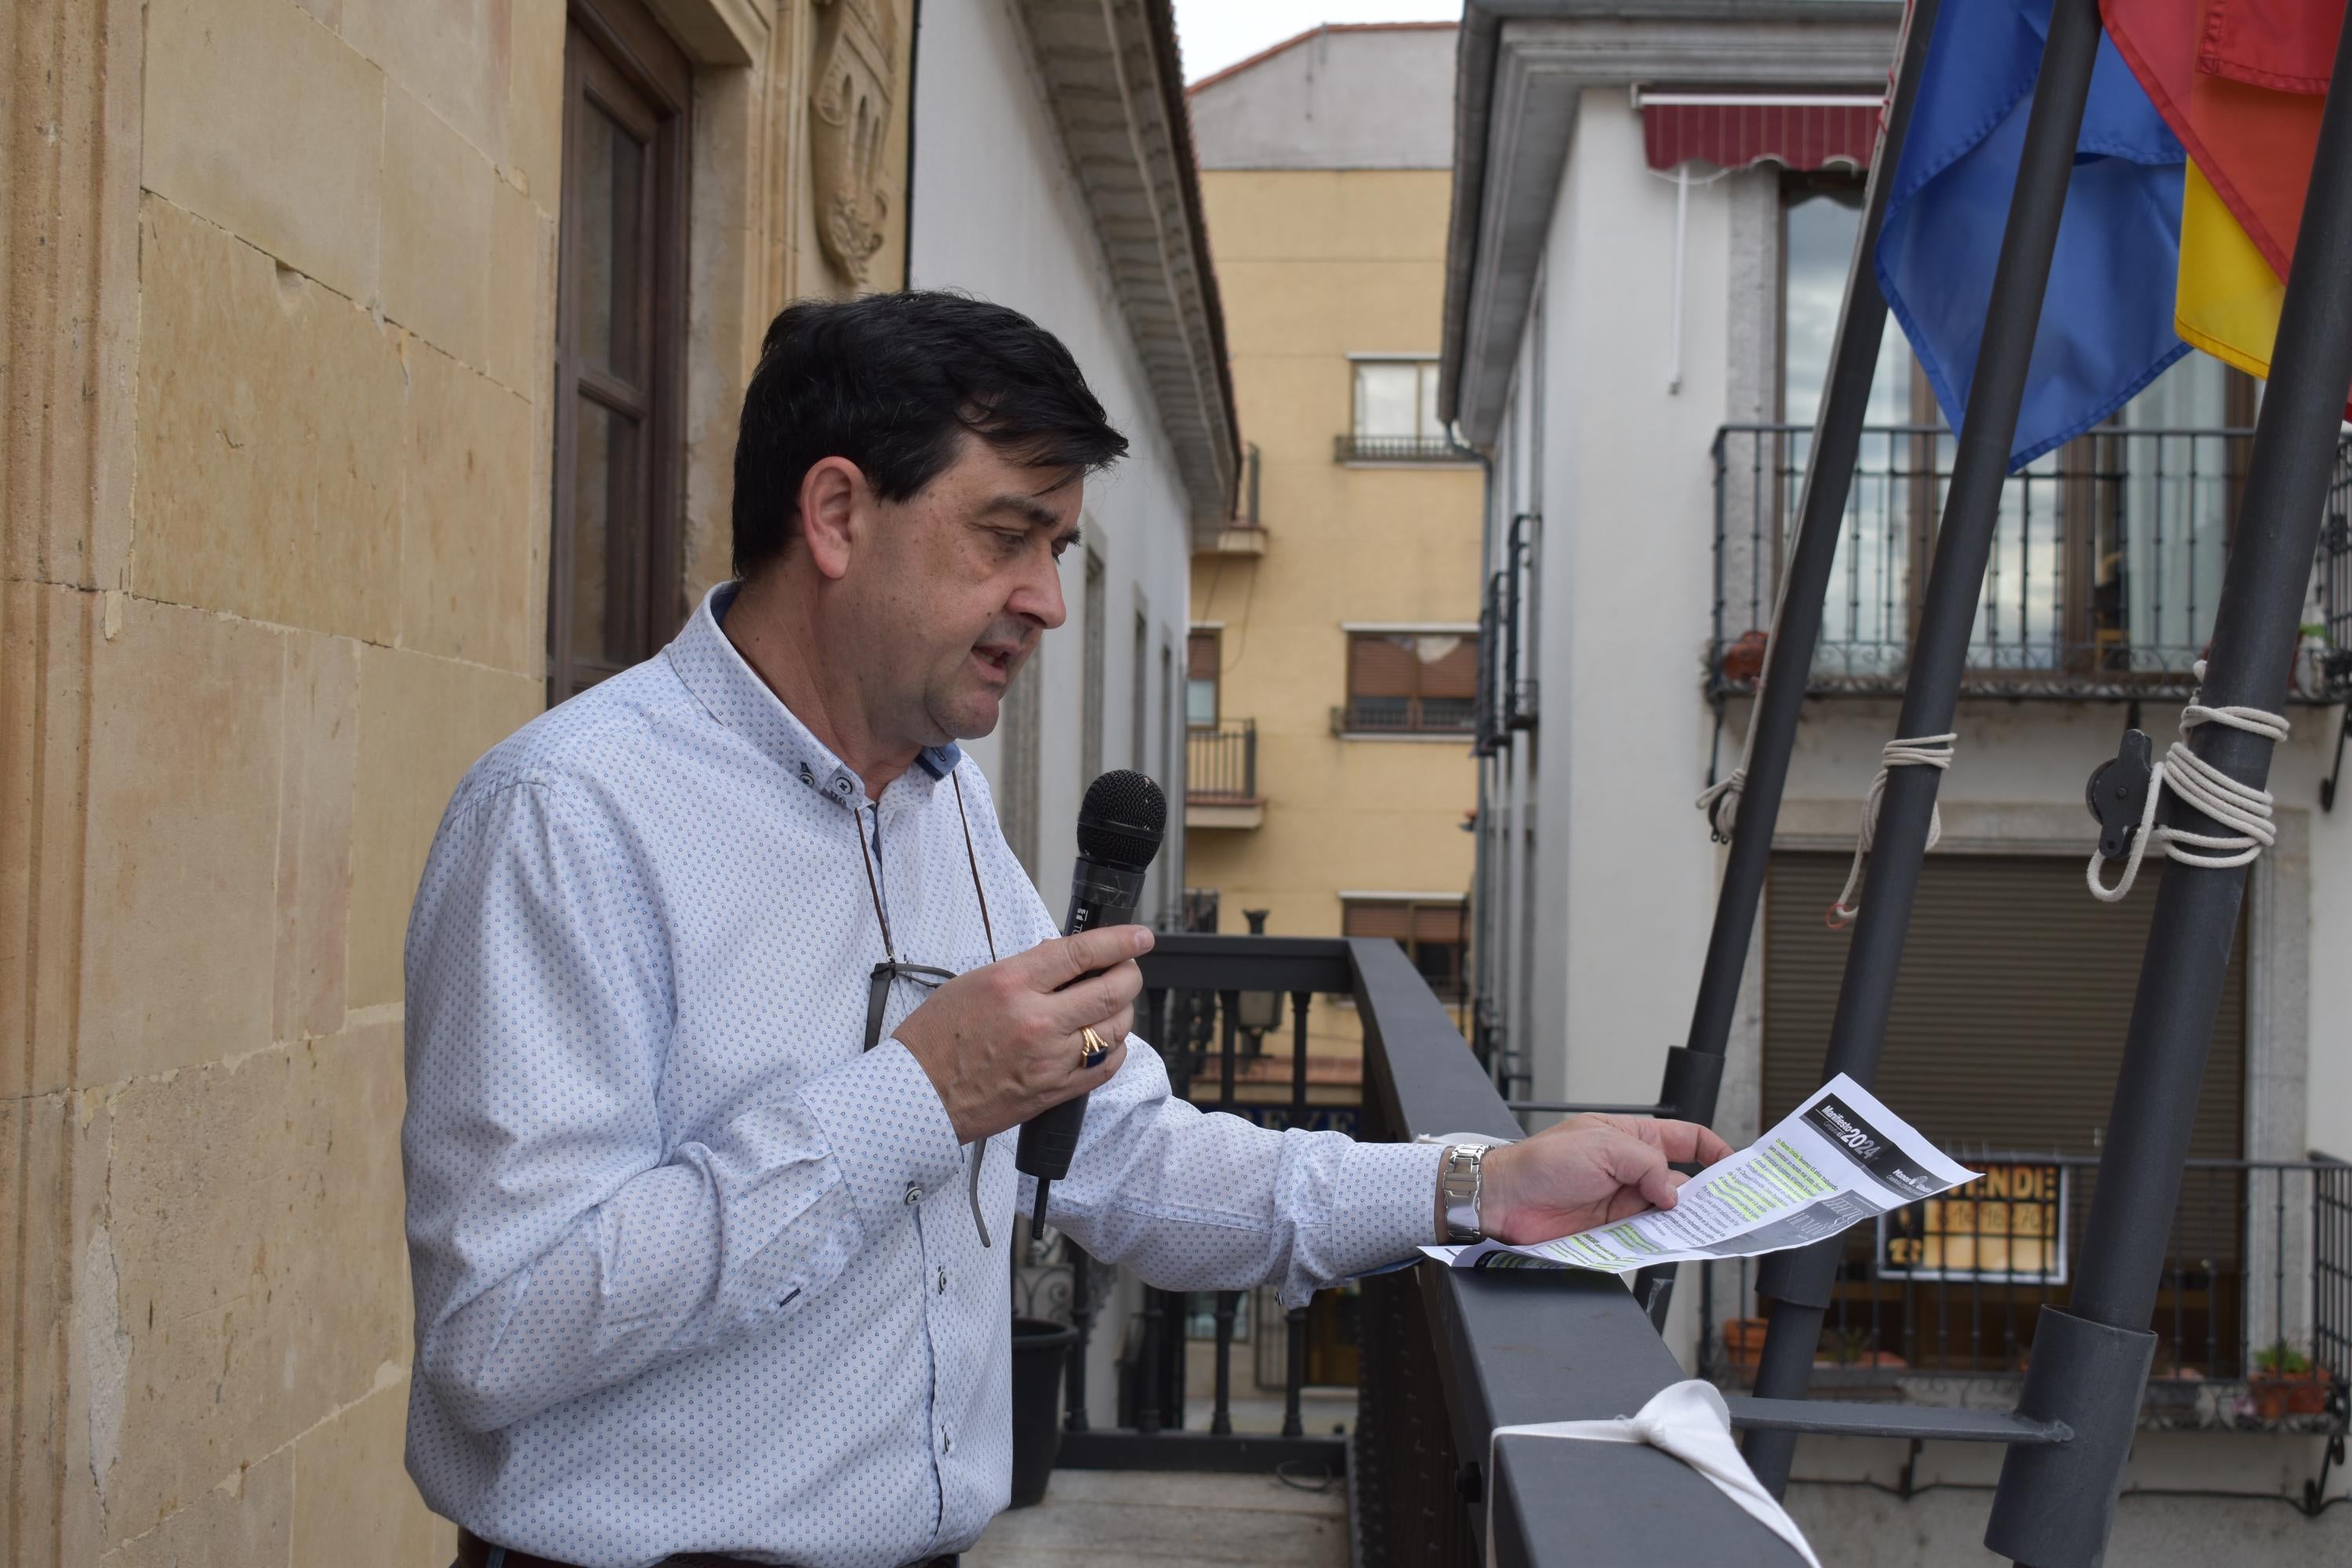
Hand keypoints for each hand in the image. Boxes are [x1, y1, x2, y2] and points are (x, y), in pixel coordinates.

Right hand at [892, 924, 1151, 1143]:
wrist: (917, 1094)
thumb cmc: (937, 1037)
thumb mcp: (975, 982)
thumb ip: (1026, 969)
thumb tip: (1068, 957)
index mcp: (1012, 984)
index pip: (1081, 953)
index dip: (1120, 941)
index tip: (1139, 937)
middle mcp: (1036, 1021)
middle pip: (1110, 991)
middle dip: (1130, 974)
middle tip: (1127, 969)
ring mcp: (1049, 1059)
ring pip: (1115, 1029)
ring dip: (1123, 1011)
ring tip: (1112, 1003)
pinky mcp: (1055, 1091)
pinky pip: (1106, 1066)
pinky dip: (1115, 1048)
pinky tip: (1105, 1039)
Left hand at [1472, 1114, 1734, 1246]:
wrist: (1505, 1200)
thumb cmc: (1543, 1162)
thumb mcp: (1602, 1147)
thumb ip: (1646, 1165)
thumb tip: (1675, 1192)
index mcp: (1632, 1138)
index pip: (1684, 1139)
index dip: (1713, 1150)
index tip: (1736, 1165)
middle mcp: (1632, 1170)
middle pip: (1684, 1182)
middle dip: (1706, 1193)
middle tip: (1729, 1207)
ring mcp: (1625, 1202)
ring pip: (1670, 1213)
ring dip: (1685, 1220)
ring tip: (1703, 1228)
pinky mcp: (1614, 1231)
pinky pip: (1649, 1236)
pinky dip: (1663, 1241)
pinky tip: (1672, 1242)